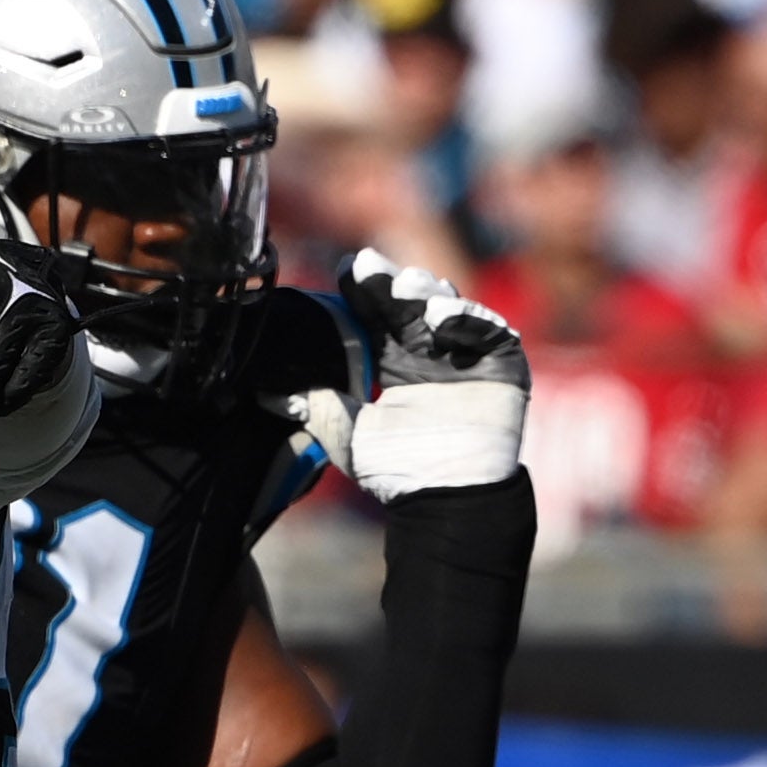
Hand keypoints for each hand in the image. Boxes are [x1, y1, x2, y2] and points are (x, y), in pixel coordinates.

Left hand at [264, 248, 529, 501]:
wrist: (445, 500)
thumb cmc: (396, 471)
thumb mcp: (347, 434)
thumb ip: (315, 406)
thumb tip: (263, 390)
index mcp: (395, 361)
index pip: (379, 316)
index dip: (365, 291)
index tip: (345, 268)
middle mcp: (431, 352)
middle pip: (411, 304)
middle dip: (392, 282)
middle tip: (370, 266)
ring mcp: (468, 355)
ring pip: (450, 307)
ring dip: (428, 292)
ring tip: (407, 287)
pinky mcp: (503, 365)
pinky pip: (490, 331)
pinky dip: (467, 318)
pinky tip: (441, 318)